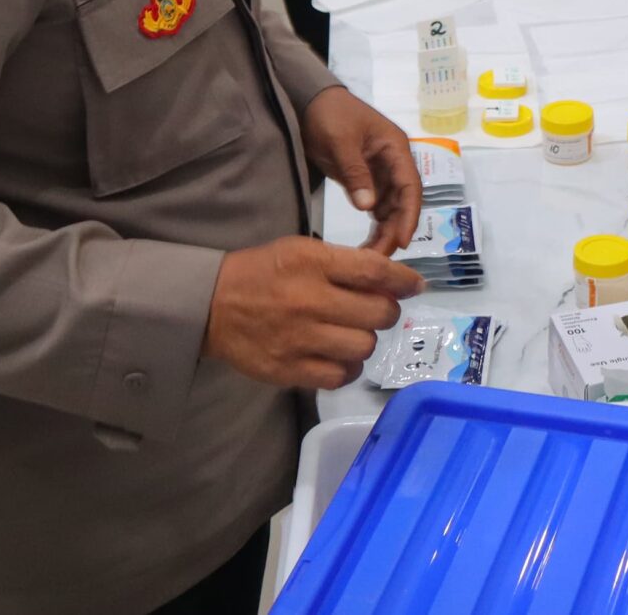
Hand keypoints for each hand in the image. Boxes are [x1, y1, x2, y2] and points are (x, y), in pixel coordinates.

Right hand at [202, 236, 422, 390]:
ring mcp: (299, 340)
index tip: (416, 286)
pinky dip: (346, 368)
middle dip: (386, 311)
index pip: (374, 271)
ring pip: (363, 347)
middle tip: (375, 310)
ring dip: (366, 341)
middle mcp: (309, 301)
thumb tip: (391, 279)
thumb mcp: (302, 250)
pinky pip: (339, 376)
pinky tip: (338, 357)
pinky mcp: (288, 370)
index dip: (403, 279)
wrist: (210, 305)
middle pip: (377, 313)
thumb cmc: (263, 271)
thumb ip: (344, 263)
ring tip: (353, 334)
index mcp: (313, 263)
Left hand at [300, 86, 420, 253]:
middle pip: (403, 202)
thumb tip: (369, 208)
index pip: (410, 186)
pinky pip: (376, 206)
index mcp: (396, 148)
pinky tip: (367, 244)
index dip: (409, 215)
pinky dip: (374, 225)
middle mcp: (393, 163)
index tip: (402, 241)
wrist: (309, 101)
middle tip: (380, 258)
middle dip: (395, 229)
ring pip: (391, 208)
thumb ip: (355, 173)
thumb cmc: (329, 115)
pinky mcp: (365, 180)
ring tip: (372, 257)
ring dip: (385, 231)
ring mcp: (380, 172)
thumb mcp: (341, 142)